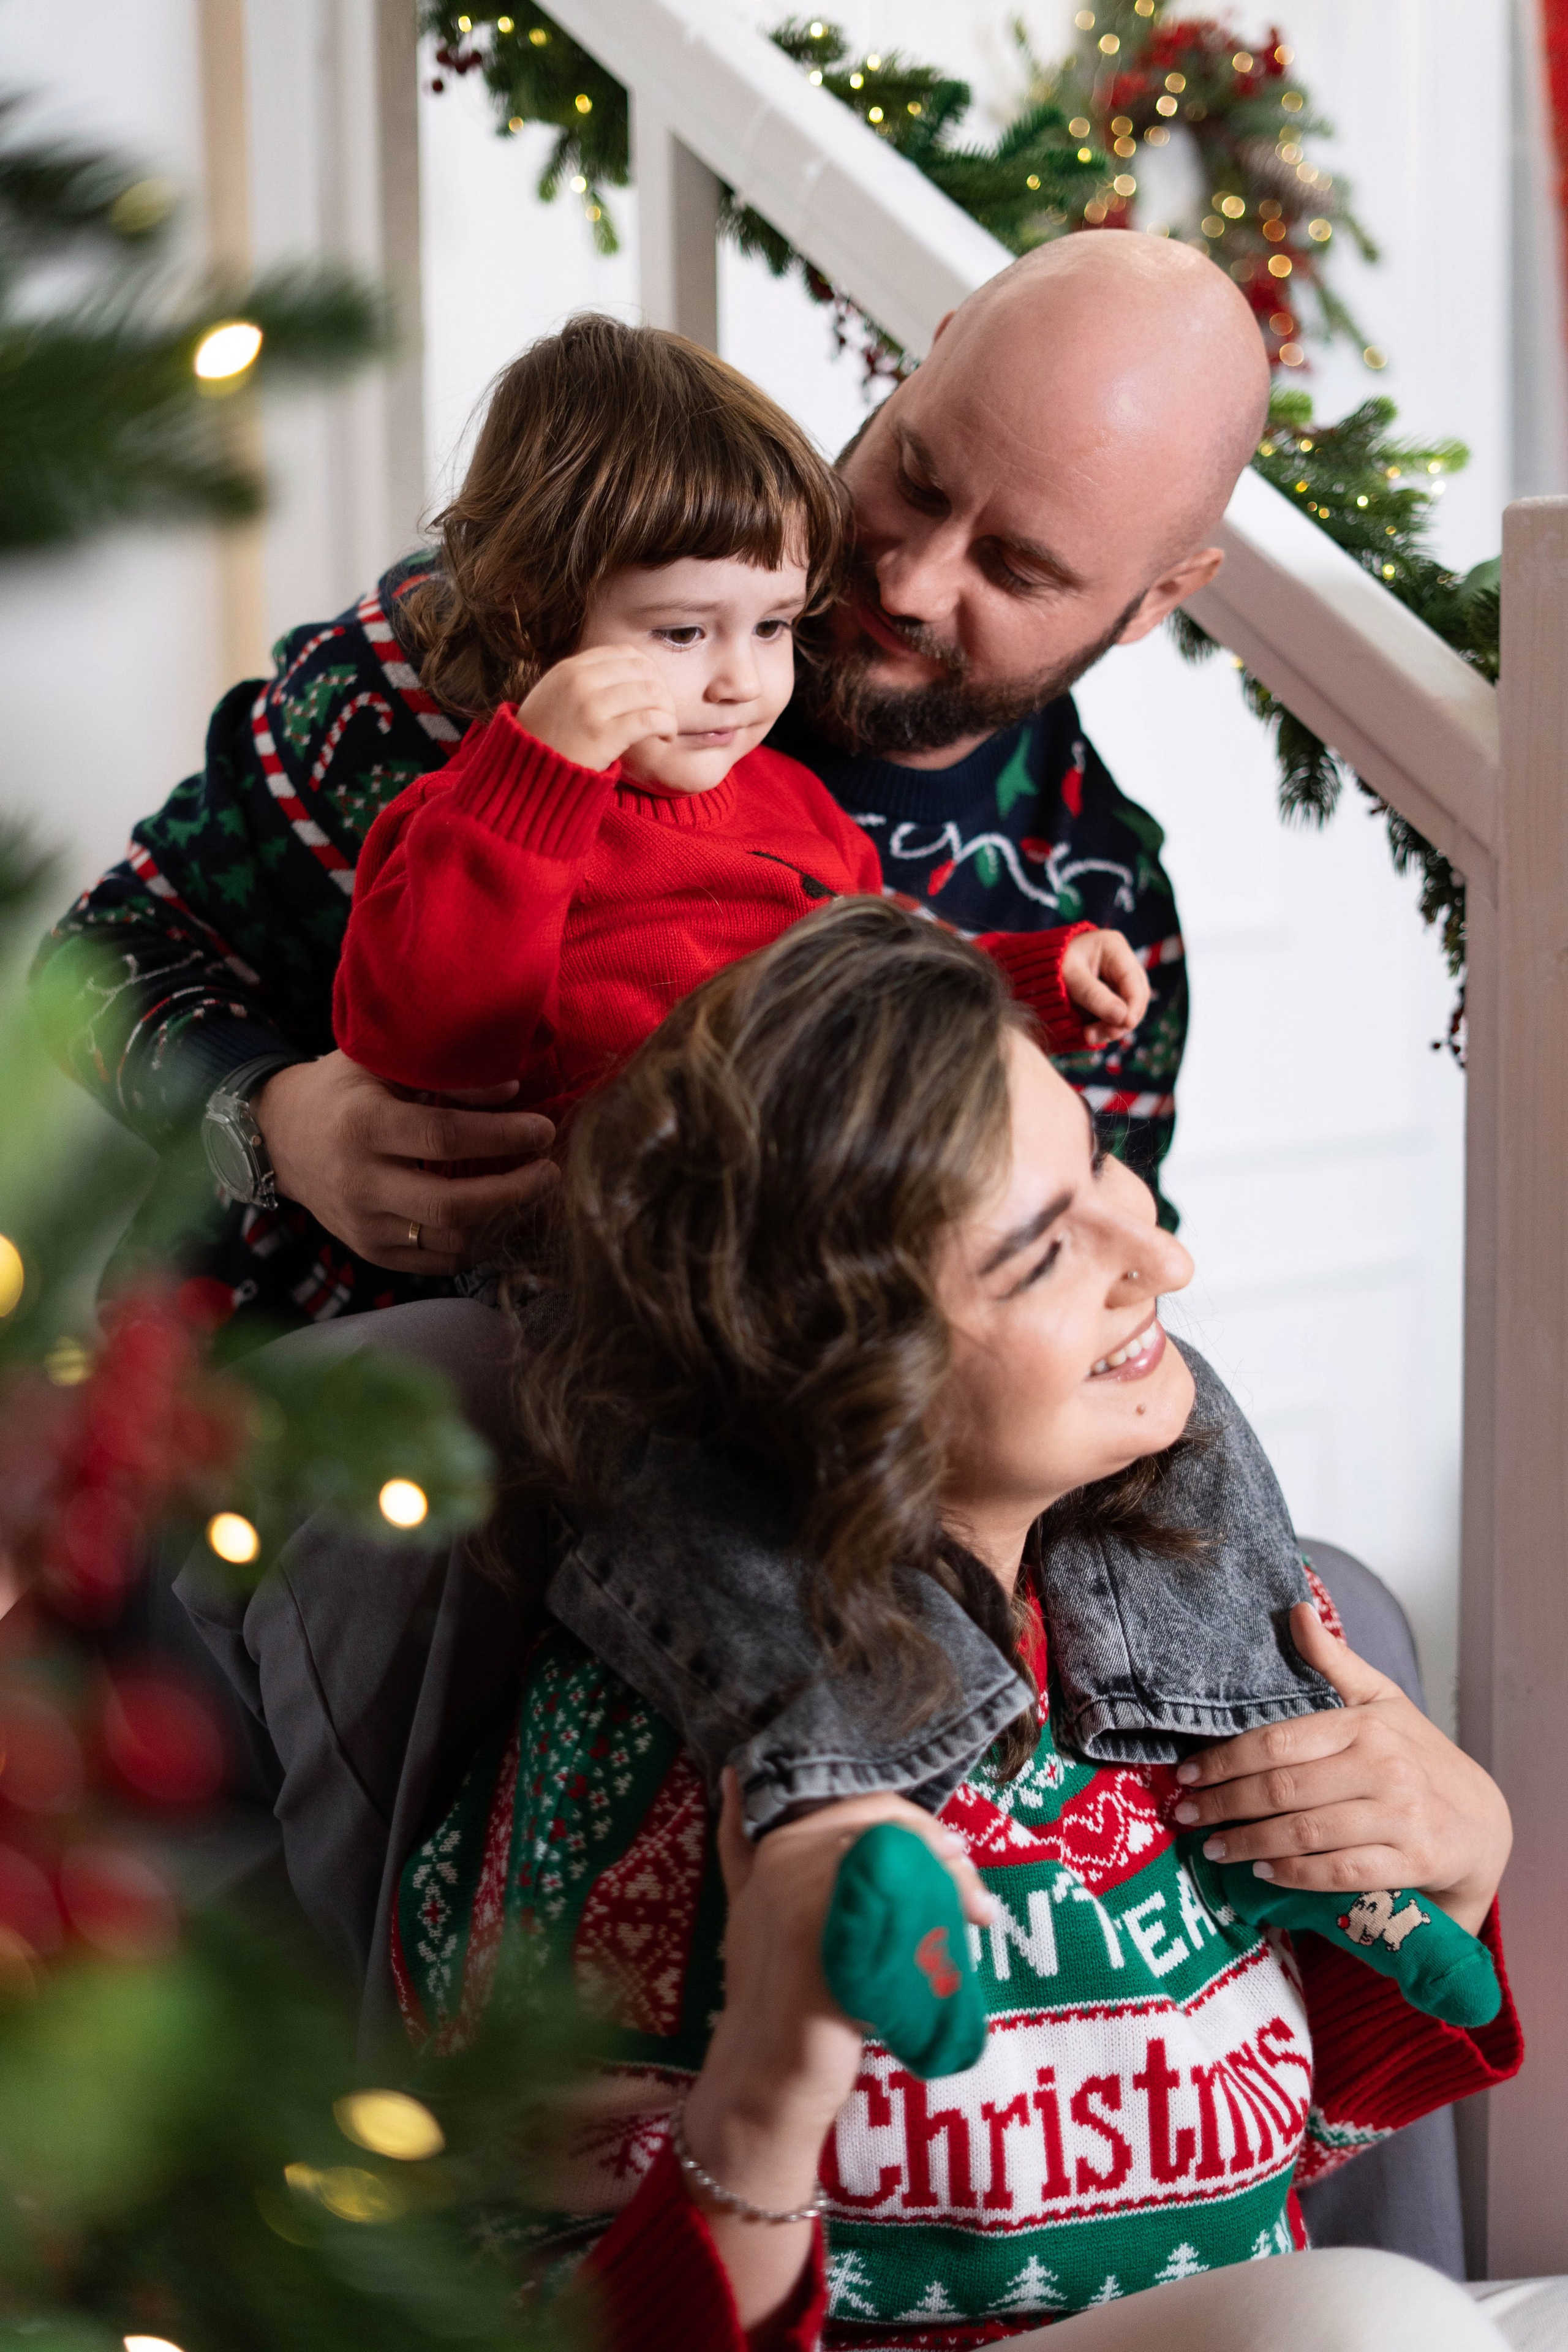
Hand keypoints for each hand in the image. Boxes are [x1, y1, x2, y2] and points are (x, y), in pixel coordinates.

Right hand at [253, 1050, 557, 1275]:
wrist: (282, 1137)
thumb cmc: (343, 1089)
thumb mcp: (381, 1061)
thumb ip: (443, 1073)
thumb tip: (511, 1090)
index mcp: (363, 1125)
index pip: (446, 1138)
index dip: (503, 1136)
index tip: (543, 1130)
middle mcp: (359, 1181)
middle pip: (451, 1205)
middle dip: (513, 1192)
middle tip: (550, 1172)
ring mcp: (362, 1224)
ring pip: (449, 1240)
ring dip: (501, 1221)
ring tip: (531, 1195)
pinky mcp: (368, 1250)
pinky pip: (436, 1262)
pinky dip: (475, 1245)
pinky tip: (499, 1219)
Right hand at [516, 645, 677, 772]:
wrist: (522, 778)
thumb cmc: (542, 741)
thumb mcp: (552, 697)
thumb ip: (579, 680)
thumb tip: (620, 669)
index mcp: (568, 669)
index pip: (624, 653)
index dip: (648, 670)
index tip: (652, 692)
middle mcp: (579, 681)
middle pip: (643, 670)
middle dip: (662, 690)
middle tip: (663, 712)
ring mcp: (591, 707)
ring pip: (651, 692)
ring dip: (668, 709)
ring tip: (666, 728)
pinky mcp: (603, 735)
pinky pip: (651, 719)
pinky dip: (667, 726)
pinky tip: (666, 737)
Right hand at [679, 1776, 992, 2329]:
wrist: (763, 2074)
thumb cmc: (774, 1990)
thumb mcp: (748, 1903)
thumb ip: (738, 1843)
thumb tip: (726, 1773)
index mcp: (777, 1842)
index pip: (874, 1805)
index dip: (923, 1830)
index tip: (955, 1863)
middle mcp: (787, 1858)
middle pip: (896, 1832)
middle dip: (947, 1859)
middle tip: (976, 1902)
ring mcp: (805, 1897)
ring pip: (907, 1868)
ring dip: (952, 1891)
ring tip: (974, 1921)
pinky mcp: (829, 1942)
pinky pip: (904, 1913)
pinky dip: (937, 1926)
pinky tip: (952, 1947)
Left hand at [1061, 927, 1150, 1047]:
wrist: (1035, 966)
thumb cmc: (1050, 963)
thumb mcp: (1069, 977)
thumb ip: (1094, 996)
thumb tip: (1123, 1019)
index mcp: (1114, 947)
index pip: (1133, 979)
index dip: (1134, 1004)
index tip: (1126, 1024)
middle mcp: (1122, 962)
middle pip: (1137, 996)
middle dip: (1122, 1019)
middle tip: (1101, 1035)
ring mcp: (1119, 979)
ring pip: (1129, 1008)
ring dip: (1113, 1027)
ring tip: (1090, 1036)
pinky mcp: (1112, 995)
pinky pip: (1117, 1015)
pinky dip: (1105, 1026)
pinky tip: (1091, 1034)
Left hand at [1171, 1603, 1511, 1935]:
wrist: (1482, 1823)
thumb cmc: (1417, 1756)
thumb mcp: (1381, 1700)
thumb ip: (1334, 1661)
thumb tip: (1298, 1610)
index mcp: (1365, 1726)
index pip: (1278, 1741)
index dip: (1224, 1760)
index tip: (1187, 1774)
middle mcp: (1383, 1768)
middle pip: (1283, 1789)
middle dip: (1225, 1804)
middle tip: (1186, 1814)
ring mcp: (1399, 1817)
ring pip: (1305, 1833)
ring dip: (1249, 1843)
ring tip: (1213, 1847)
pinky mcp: (1412, 1862)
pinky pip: (1339, 1872)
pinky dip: (1295, 1874)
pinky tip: (1263, 1872)